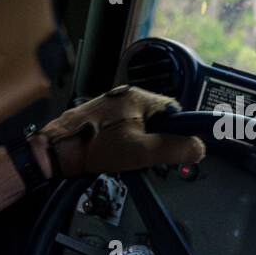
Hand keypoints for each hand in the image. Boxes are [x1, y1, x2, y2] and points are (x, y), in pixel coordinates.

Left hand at [39, 85, 205, 177]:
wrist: (56, 152)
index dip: (178, 131)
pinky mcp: (98, 118)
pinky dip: (124, 143)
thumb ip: (174, 149)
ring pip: (139, 125)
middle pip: (157, 118)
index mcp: (139, 97)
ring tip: (129, 159)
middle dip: (157, 140)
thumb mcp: (143, 152)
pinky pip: (122, 128)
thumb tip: (199, 148)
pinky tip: (116, 156)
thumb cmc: (93, 147)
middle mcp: (124, 96)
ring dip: (140, 143)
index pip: (174, 110)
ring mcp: (109, 106)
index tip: (176, 149)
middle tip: (149, 158)